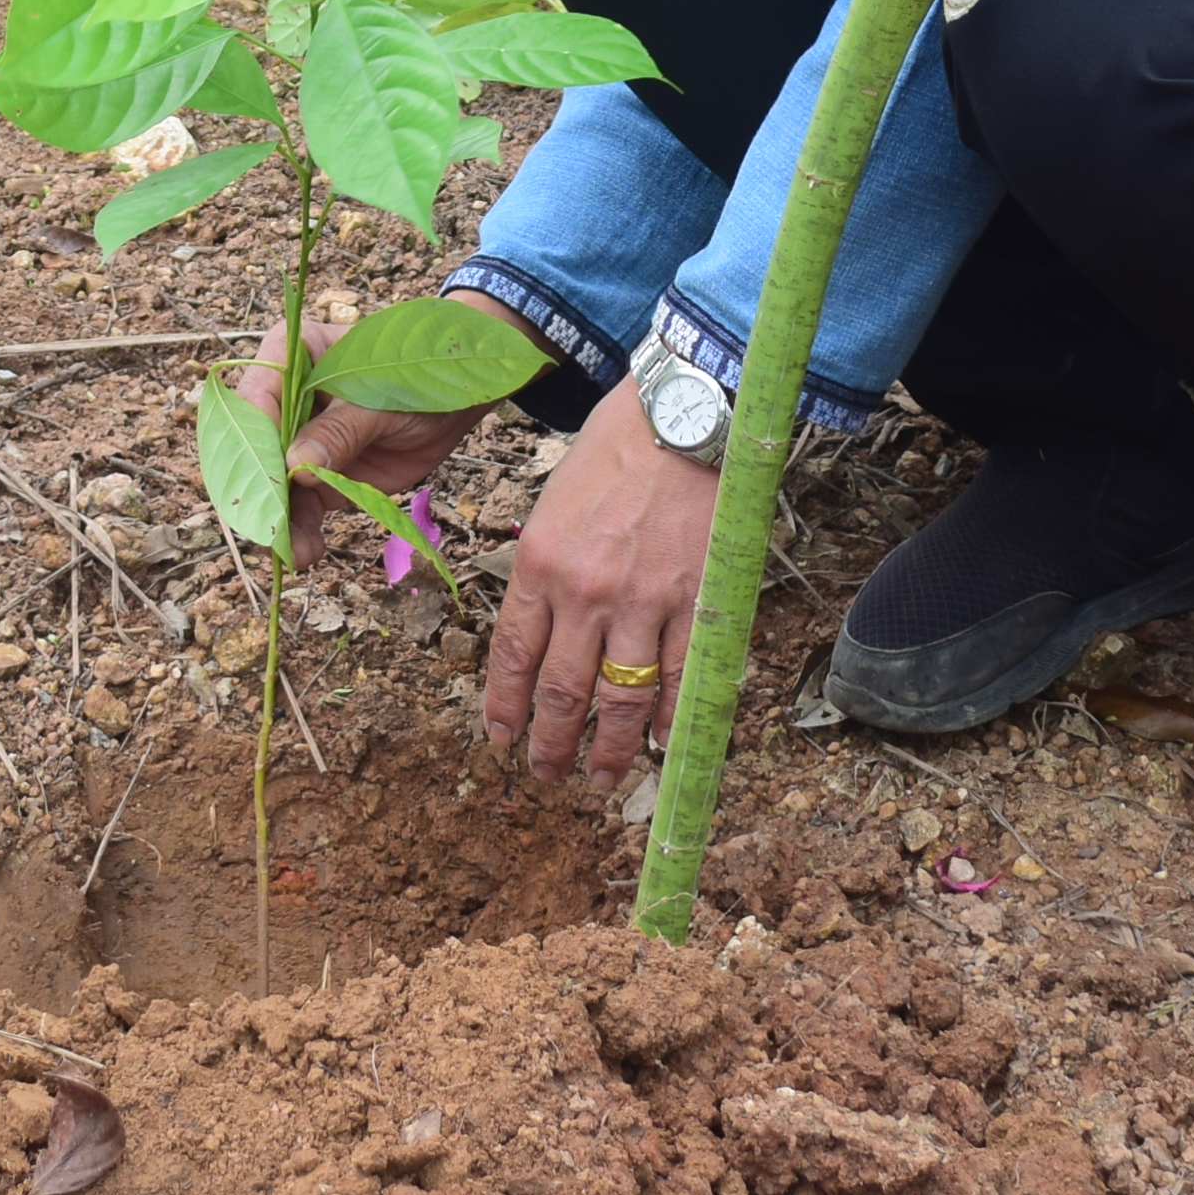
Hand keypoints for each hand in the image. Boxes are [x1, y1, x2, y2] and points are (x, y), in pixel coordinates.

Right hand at [231, 303, 496, 565]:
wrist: (454, 403)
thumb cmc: (418, 377)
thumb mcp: (381, 400)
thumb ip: (340, 429)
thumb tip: (294, 467)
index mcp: (292, 355)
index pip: (257, 395)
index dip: (253, 435)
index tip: (265, 473)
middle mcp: (285, 400)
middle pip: (256, 445)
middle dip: (260, 488)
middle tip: (270, 526)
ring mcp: (299, 441)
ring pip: (275, 483)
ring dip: (281, 520)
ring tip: (294, 552)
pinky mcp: (318, 476)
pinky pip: (301, 505)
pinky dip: (302, 530)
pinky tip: (307, 552)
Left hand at [484, 381, 719, 786]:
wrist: (682, 416)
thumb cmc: (614, 449)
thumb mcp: (553, 504)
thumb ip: (543, 569)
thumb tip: (542, 627)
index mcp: (538, 563)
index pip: (513, 656)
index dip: (504, 708)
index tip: (501, 740)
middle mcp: (584, 592)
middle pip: (560, 691)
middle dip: (550, 743)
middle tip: (547, 773)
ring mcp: (642, 603)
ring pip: (618, 700)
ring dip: (608, 750)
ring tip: (602, 778)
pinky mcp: (692, 602)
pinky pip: (676, 678)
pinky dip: (665, 718)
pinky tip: (657, 741)